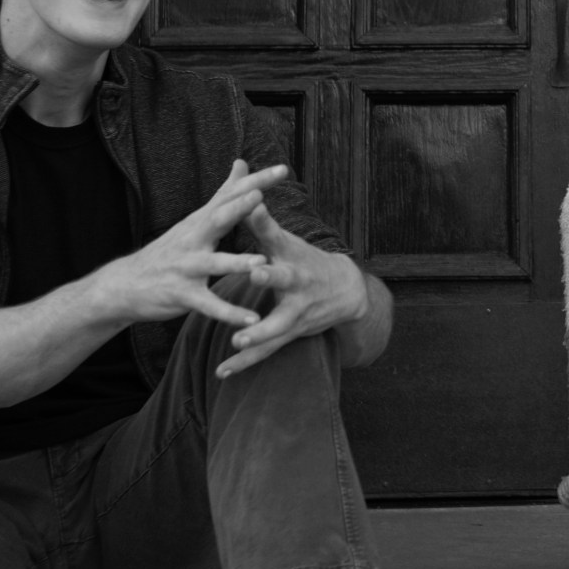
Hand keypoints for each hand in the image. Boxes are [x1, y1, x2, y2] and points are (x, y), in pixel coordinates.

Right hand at [92, 159, 276, 327]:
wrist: (124, 285)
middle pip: (218, 219)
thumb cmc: (170, 251)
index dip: (256, 182)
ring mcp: (187, 267)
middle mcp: (194, 239)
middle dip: (239, 208)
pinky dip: (230, 313)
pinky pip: (210, 305)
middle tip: (260, 197)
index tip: (284, 169)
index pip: (231, 195)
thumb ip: (223, 193)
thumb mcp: (196, 219)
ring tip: (261, 263)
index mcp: (202, 221)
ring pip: (214, 263)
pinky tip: (251, 320)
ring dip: (237, 263)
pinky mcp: (183, 294)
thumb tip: (240, 162)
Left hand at [216, 204, 372, 377]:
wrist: (346, 292)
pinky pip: (265, 352)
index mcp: (293, 262)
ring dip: (258, 335)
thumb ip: (263, 225)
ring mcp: (296, 315)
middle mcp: (297, 289)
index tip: (253, 214)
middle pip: (284, 284)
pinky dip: (244, 362)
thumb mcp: (288, 243)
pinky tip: (223, 372)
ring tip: (236, 341)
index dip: (265, 228)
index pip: (278, 242)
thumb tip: (245, 196)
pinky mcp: (289, 335)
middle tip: (255, 274)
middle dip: (270, 280)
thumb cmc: (307, 261)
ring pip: (276, 327)